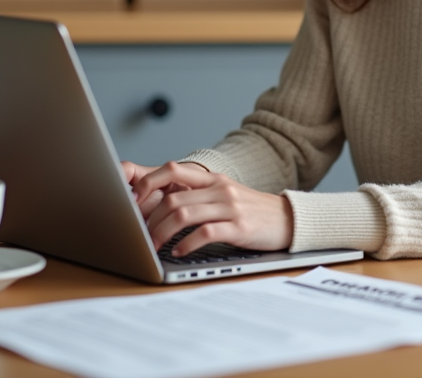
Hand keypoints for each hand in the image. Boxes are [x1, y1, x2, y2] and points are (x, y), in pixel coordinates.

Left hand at [131, 161, 293, 255]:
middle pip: (172, 198)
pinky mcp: (239, 228)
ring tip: (155, 246)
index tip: (133, 202)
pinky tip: (179, 252)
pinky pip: (205, 233)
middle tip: (141, 235)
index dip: (148, 184)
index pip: (172, 169)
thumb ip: (197, 196)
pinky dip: (187, 244)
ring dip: (163, 233)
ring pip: (185, 214)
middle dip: (151, 219)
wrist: (288, 218)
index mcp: (212, 179)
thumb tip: (160, 206)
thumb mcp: (224, 195)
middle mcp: (219, 189)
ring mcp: (230, 207)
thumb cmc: (250, 211)